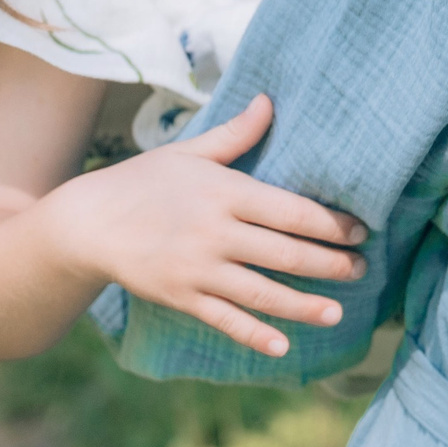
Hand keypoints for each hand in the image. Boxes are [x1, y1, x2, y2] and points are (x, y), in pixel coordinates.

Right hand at [43, 95, 367, 357]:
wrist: (86, 222)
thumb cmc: (142, 181)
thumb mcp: (188, 152)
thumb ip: (235, 134)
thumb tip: (269, 101)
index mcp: (224, 192)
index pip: (291, 210)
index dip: (331, 224)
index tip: (360, 230)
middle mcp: (215, 232)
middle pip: (286, 253)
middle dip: (330, 264)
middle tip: (361, 269)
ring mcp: (197, 268)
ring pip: (263, 291)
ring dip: (304, 304)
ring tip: (337, 311)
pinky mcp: (180, 296)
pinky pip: (224, 319)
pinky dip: (254, 334)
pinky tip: (282, 346)